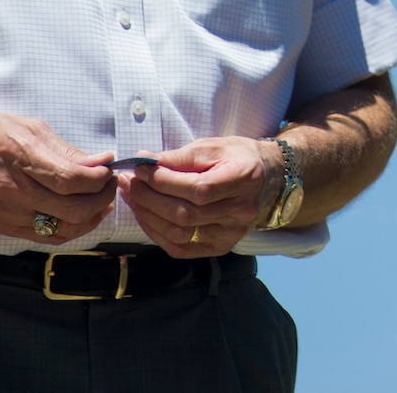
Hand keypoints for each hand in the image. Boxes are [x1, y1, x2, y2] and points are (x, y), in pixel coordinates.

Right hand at [0, 110, 115, 244]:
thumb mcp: (30, 128)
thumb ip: (67, 151)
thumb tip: (101, 162)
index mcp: (20, 159)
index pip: (70, 180)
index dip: (98, 179)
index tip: (108, 169)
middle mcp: (13, 191)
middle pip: (72, 209)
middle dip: (102, 198)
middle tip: (110, 184)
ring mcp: (7, 213)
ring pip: (62, 229)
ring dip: (91, 217)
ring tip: (101, 200)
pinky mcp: (3, 227)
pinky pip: (45, 237)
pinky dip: (71, 229)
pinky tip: (82, 215)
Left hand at [118, 138, 281, 258]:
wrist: (268, 178)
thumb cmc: (238, 157)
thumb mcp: (214, 147)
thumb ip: (181, 157)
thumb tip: (146, 162)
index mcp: (244, 179)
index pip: (197, 188)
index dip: (163, 181)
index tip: (140, 169)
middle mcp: (240, 211)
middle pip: (185, 213)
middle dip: (148, 197)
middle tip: (128, 182)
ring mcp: (231, 233)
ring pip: (179, 233)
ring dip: (148, 216)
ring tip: (131, 197)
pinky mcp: (221, 246)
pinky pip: (181, 248)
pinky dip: (157, 233)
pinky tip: (145, 216)